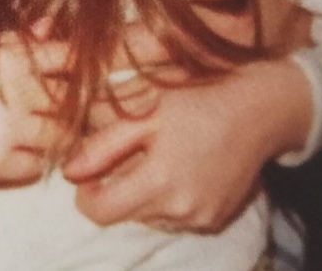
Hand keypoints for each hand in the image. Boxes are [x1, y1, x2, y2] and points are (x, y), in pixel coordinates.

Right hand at [0, 35, 67, 185]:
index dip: (74, 65)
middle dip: (69, 102)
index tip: (68, 72)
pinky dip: (33, 160)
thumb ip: (12, 42)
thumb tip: (49, 25)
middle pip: (71, 98)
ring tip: (35, 129)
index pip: (67, 56)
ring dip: (54, 133)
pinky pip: (38, 165)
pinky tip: (15, 150)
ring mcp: (10, 127)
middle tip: (54, 106)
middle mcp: (15, 88)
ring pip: (61, 135)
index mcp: (6, 54)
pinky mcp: (1, 162)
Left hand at [64, 58, 313, 231]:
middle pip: (125, 215)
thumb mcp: (140, 115)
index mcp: (159, 184)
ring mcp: (202, 219)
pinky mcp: (216, 219)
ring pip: (149, 216)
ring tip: (152, 155)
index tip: (86, 171)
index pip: (102, 213)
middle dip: (114, 189)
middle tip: (122, 152)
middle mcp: (182, 211)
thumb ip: (102, 147)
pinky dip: (166, 198)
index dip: (86, 195)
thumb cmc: (192, 102)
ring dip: (141, 194)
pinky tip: (174, 166)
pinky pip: (175, 217)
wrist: (253, 112)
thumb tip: (68, 173)